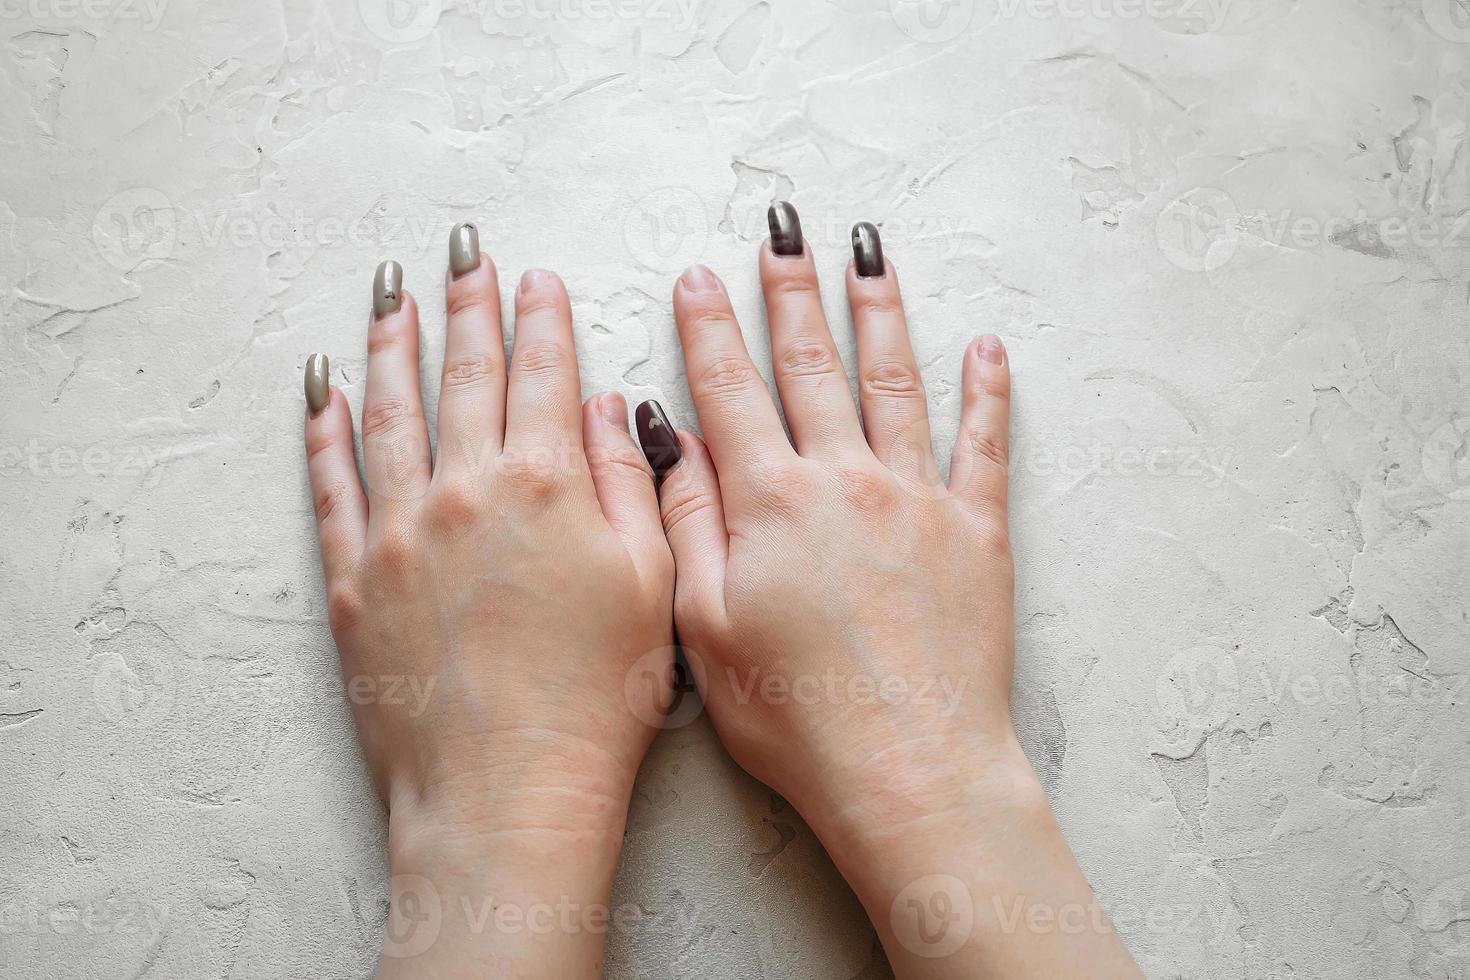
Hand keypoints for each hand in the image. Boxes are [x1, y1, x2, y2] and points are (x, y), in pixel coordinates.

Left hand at [303, 228, 672, 978]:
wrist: (507, 788)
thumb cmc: (597, 697)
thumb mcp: (649, 581)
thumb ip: (628, 482)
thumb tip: (608, 405)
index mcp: (547, 486)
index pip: (542, 375)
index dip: (542, 320)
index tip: (537, 278)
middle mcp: (465, 490)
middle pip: (463, 374)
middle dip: (466, 306)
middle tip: (463, 254)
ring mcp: (399, 531)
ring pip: (389, 411)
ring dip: (391, 344)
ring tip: (391, 294)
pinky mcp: (354, 580)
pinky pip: (331, 485)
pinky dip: (326, 431)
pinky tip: (325, 391)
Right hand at [642, 207, 1140, 977]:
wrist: (908, 768)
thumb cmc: (793, 713)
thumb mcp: (702, 624)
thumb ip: (687, 520)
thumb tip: (671, 437)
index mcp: (772, 503)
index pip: (732, 392)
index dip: (711, 330)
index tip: (700, 277)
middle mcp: (846, 480)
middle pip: (813, 367)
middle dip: (794, 294)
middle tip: (785, 234)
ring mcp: (918, 499)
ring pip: (896, 383)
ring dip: (880, 314)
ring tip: (870, 256)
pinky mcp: (976, 532)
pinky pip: (984, 444)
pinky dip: (987, 393)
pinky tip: (987, 349)